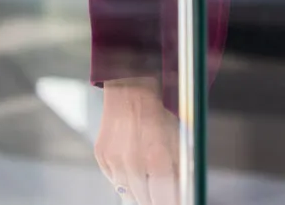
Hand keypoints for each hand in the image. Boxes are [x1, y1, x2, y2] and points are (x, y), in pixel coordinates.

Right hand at [94, 78, 181, 204]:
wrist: (130, 91)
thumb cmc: (158, 113)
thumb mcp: (177, 138)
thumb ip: (179, 167)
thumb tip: (182, 190)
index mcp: (156, 157)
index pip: (164, 197)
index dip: (171, 201)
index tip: (177, 202)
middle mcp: (132, 162)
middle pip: (144, 200)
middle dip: (156, 200)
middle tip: (163, 197)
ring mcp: (114, 161)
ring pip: (128, 194)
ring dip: (140, 193)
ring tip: (149, 187)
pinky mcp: (102, 158)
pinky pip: (114, 180)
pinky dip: (125, 181)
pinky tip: (134, 171)